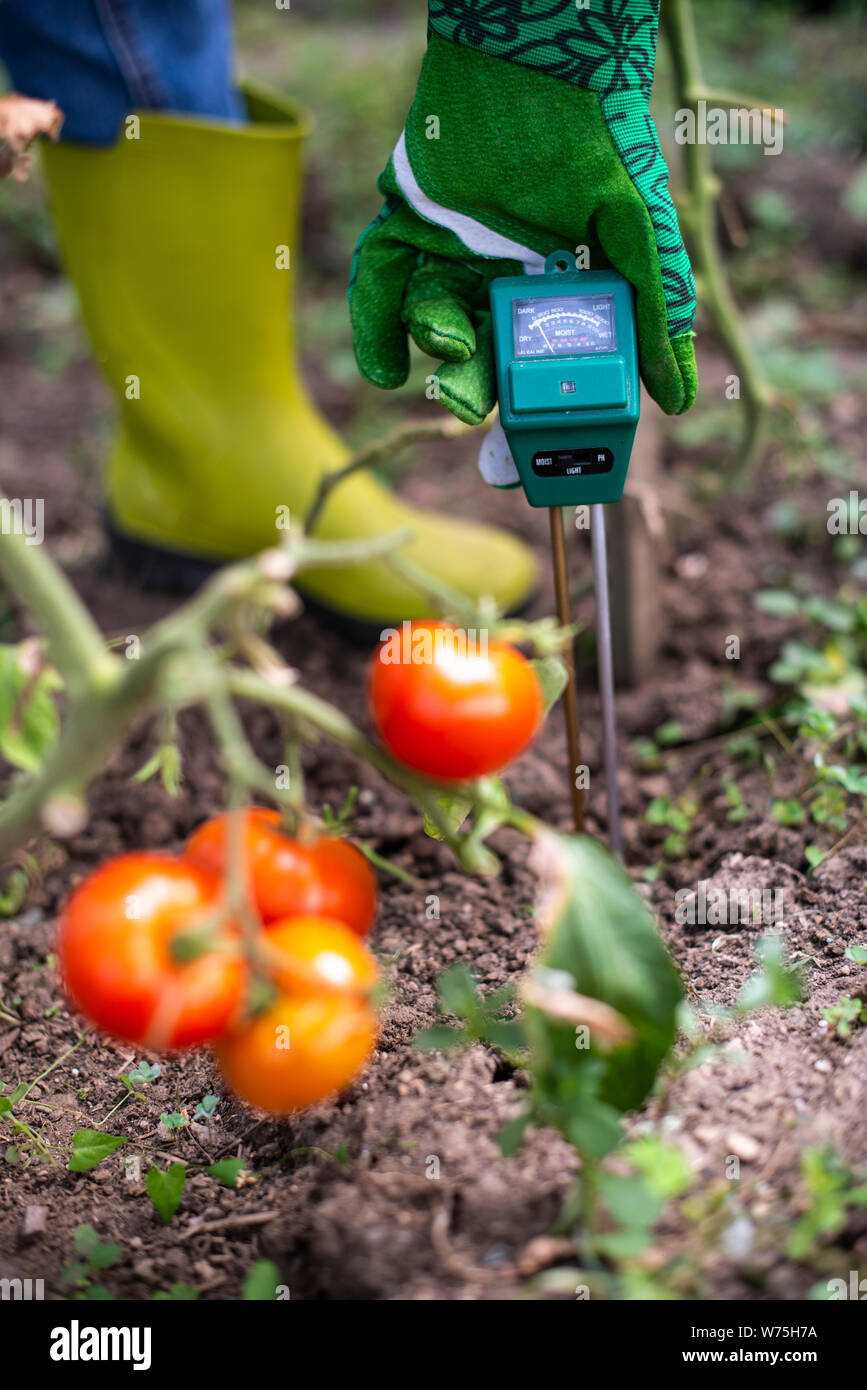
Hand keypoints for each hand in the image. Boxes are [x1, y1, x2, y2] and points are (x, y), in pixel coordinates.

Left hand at [350, 19, 696, 420]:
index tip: (528, 461)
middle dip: (475, 393)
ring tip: (449, 347)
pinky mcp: (408, 222)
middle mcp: (502, 279)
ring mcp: (452, 250)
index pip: (542, 369)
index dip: (534, 415)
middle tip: (472, 413)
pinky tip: (386, 367)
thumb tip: (676, 398)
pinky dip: (375, 328)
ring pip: (433, 321)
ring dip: (435, 348)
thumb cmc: (602, 138)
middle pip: (482, 356)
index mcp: (557, 291)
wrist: (546, 52)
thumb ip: (655, 313)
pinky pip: (382, 285)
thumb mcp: (640, 233)